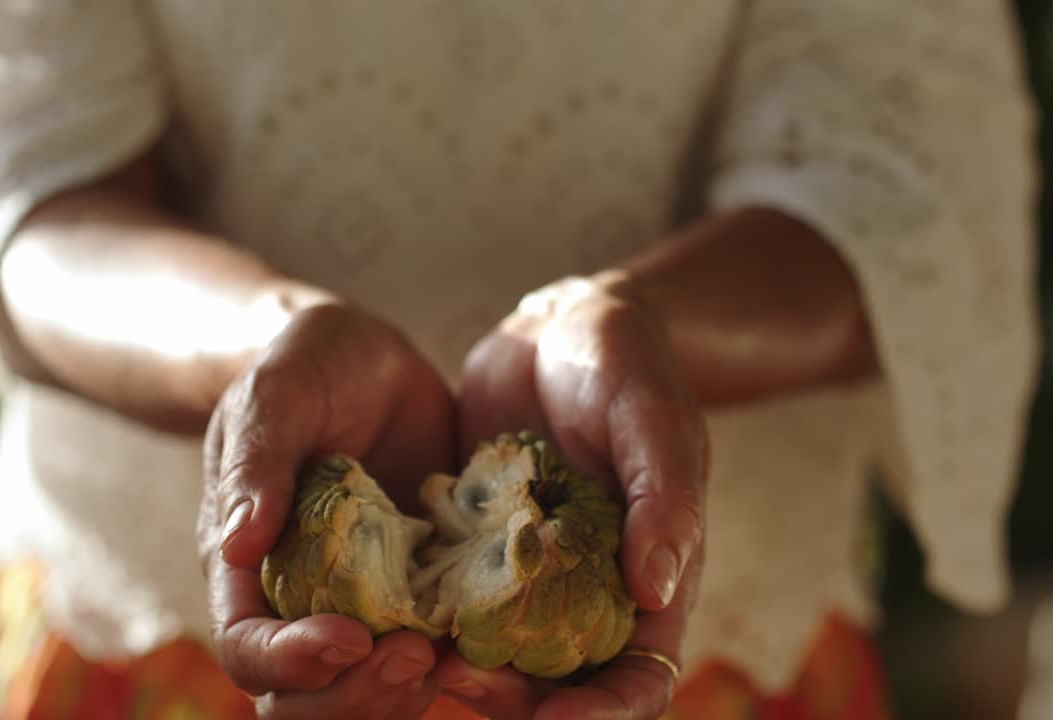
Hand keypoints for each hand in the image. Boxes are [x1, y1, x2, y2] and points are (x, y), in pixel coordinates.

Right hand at [198, 303, 455, 719]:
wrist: (367, 359)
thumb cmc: (307, 365)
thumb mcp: (277, 392)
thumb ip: (256, 462)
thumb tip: (236, 545)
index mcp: (246, 563)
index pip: (246, 647)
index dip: (289, 662)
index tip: (349, 638)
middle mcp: (299, 597)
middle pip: (300, 699)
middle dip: (352, 697)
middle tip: (414, 655)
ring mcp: (359, 601)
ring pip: (362, 693)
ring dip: (400, 695)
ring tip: (447, 653)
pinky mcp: (415, 591)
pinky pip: (425, 654)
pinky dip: (452, 663)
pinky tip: (482, 634)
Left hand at [440, 274, 708, 719]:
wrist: (558, 325)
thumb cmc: (624, 361)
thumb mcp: (651, 415)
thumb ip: (664, 496)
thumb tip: (656, 589)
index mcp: (651, 578)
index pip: (640, 676)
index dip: (606, 712)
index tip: (555, 719)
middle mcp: (588, 591)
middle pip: (559, 684)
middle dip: (514, 700)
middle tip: (459, 678)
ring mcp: (528, 574)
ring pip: (498, 654)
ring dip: (461, 667)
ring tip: (414, 650)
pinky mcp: (476, 548)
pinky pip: (451, 600)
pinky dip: (425, 616)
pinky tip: (388, 607)